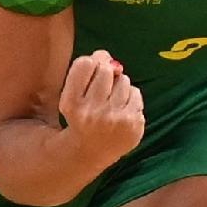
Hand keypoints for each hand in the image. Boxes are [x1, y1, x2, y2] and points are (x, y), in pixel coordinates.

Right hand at [57, 49, 144, 165]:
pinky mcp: (133, 123)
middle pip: (106, 70)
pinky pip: (136, 92)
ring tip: (111, 101)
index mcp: (71, 103)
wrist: (91, 151)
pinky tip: (121, 110)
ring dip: (119, 86)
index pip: (84, 64)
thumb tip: (106, 55)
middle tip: (102, 89)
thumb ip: (86, 72)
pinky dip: (130, 97)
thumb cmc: (82, 116)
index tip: (92, 71)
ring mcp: (114, 118)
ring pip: (123, 80)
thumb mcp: (73, 96)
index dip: (91, 62)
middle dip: (107, 73)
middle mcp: (92, 112)